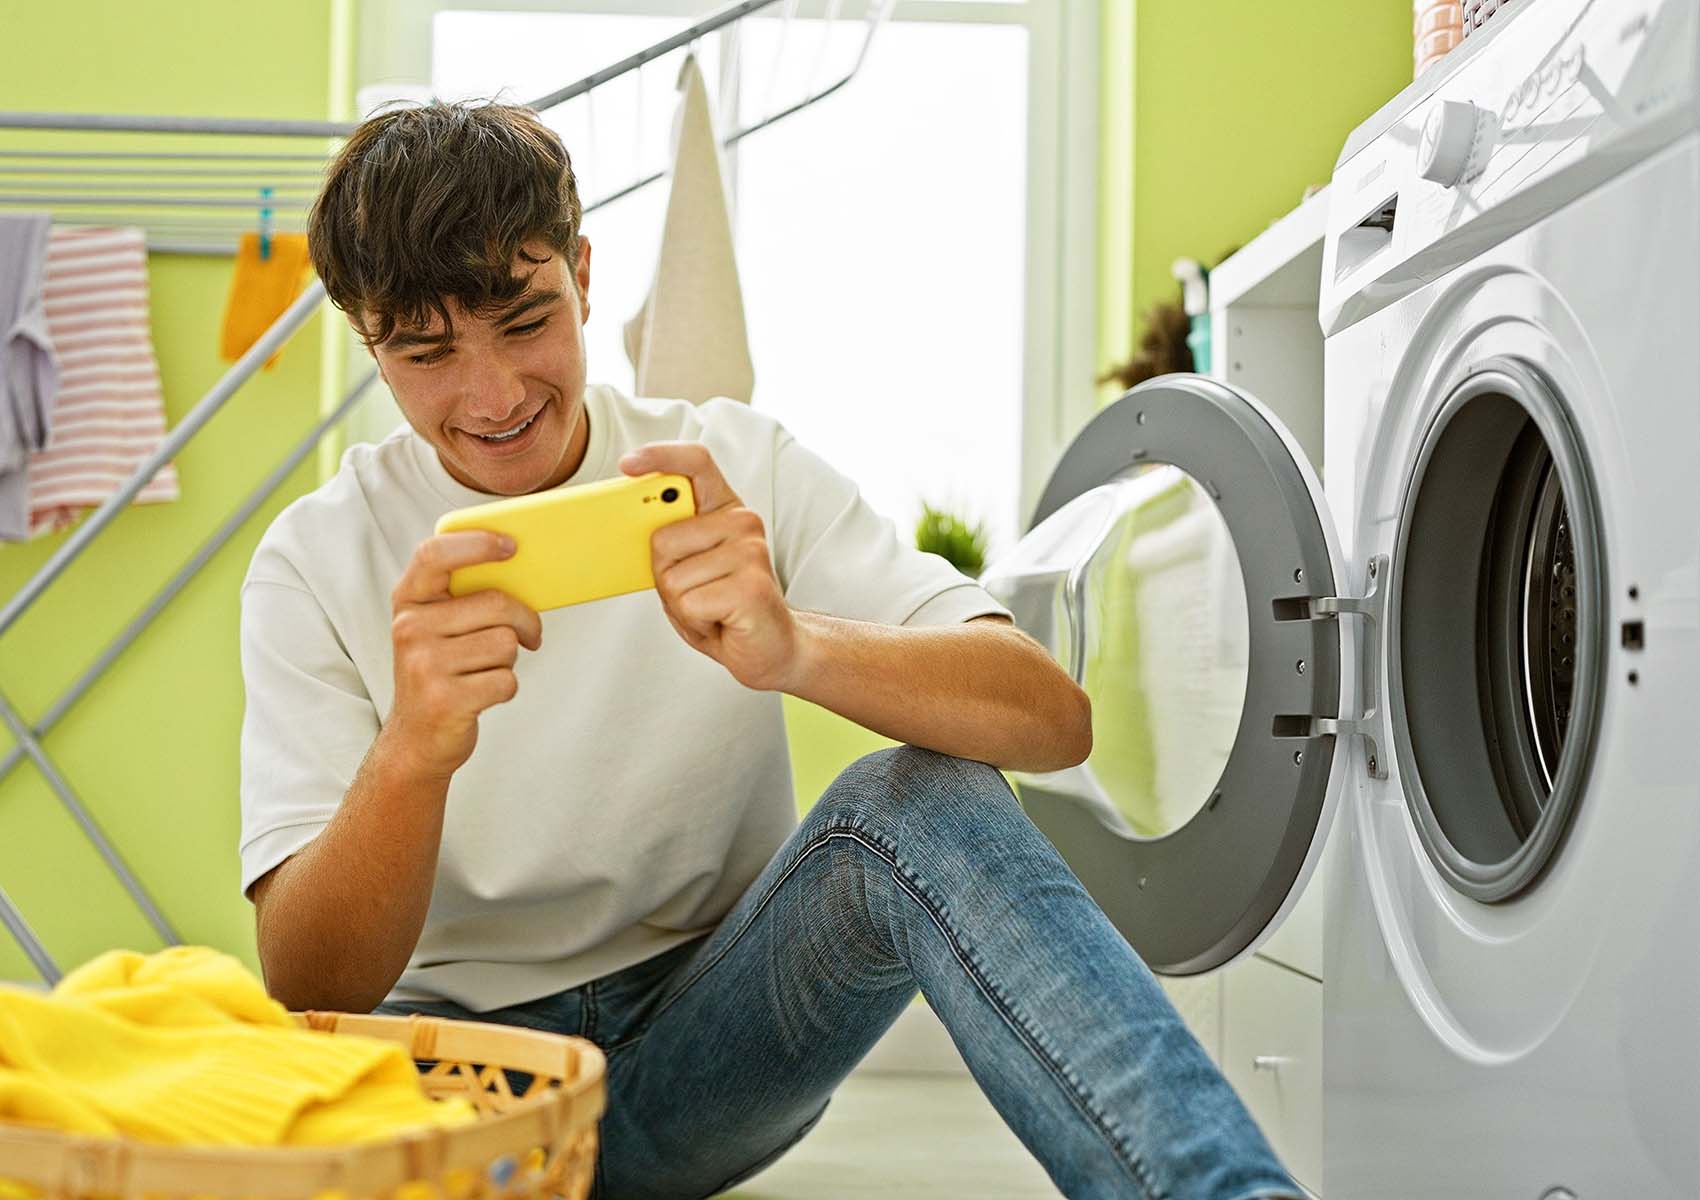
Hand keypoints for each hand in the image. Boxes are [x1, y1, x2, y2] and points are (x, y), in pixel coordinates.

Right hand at [386, 531, 543, 778]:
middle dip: (525, 621)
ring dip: (509, 660)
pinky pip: (506, 680)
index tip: (511, 546)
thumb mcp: (435, 627)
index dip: (475, 543)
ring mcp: (424, 665)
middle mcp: (409, 628)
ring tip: (485, 670)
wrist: (416, 740)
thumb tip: (521, 567)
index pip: (434, 555)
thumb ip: (461, 597)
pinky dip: (506, 688)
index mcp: (408, 601)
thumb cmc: (439, 673)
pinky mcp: (445, 700)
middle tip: (529, 635)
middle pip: (496, 604)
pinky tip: (482, 694)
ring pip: (506, 643)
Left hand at [620, 442, 802, 690]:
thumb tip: (633, 526)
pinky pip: (690, 604)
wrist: (771, 647)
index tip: (627, 465)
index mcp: (724, 509)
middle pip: (662, 539)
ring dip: (682, 605)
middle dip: (664, 575)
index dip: (660, 456)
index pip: (695, 462)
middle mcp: (743, 522)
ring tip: (711, 609)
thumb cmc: (723, 606)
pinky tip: (721, 621)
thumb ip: (669, 541)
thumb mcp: (688, 566)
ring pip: (673, 578)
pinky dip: (696, 622)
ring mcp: (751, 552)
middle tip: (696, 590)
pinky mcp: (752, 587)